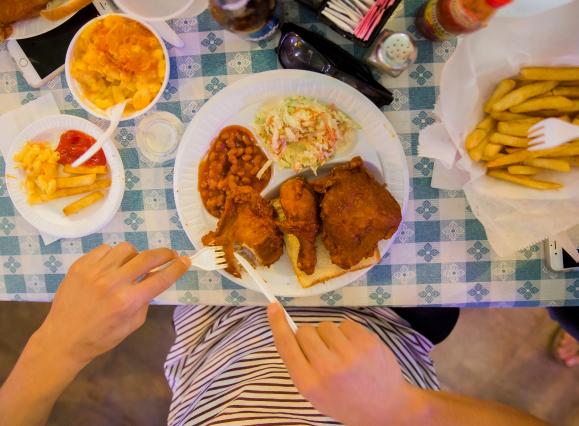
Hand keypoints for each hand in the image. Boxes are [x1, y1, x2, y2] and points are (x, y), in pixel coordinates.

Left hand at [35, 243, 189, 368]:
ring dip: (135, 255)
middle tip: (170, 255)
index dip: (177, 268)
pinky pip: (105, 250)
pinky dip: (113, 256)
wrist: (63, 339)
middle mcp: (113, 282)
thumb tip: (155, 278)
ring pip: (126, 248)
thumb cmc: (102, 337)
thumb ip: (146, 299)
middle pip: (147, 257)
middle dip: (164, 254)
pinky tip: (112, 266)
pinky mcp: (80, 266)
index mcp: (128, 301)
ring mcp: (95, 271)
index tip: (186, 261)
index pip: (161, 278)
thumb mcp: (132, 324)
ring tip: (133, 265)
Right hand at [268, 303, 416, 425]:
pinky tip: (355, 350)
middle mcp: (327, 368)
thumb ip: (301, 365)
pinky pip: (345, 323)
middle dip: (310, 336)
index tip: (273, 306)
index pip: (287, 346)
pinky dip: (347, 333)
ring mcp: (349, 354)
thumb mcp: (315, 393)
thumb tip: (290, 329)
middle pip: (305, 331)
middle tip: (322, 351)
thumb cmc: (344, 400)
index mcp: (309, 384)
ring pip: (325, 325)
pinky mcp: (367, 342)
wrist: (386, 408)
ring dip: (329, 335)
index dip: (278, 324)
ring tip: (342, 353)